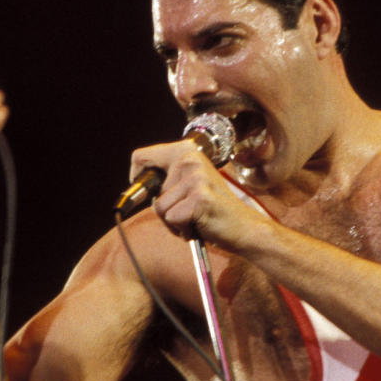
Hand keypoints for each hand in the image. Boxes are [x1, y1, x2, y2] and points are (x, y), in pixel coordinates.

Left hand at [129, 139, 263, 246]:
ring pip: (159, 207)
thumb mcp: (190, 183)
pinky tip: (200, 225)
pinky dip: (181, 229)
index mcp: (187, 151)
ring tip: (195, 218)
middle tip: (188, 210)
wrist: (245, 228)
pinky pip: (171, 219)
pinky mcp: (199, 198)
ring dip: (173, 220)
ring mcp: (196, 178)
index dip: (137, 176)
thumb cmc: (213, 210)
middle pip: (150, 190)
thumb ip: (168, 177)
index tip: (149, 191)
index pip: (141, 156)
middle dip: (164, 207)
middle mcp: (190, 159)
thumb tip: (135, 184)